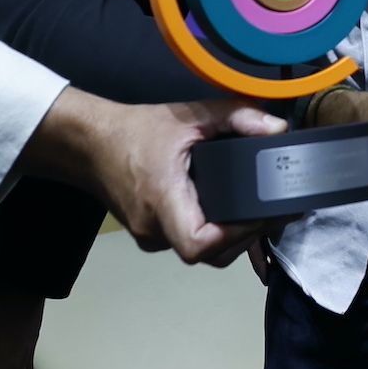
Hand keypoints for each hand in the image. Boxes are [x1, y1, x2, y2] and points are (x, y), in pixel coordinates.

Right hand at [28, 90, 282, 264]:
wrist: (89, 144)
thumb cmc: (135, 131)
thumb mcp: (188, 114)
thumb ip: (235, 116)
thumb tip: (278, 128)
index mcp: (162, 200)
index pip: (197, 244)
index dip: (233, 236)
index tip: (259, 215)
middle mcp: (154, 229)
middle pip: (208, 254)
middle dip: (246, 238)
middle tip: (277, 213)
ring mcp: (150, 237)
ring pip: (201, 252)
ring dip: (232, 239)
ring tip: (262, 214)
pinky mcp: (151, 235)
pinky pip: (187, 242)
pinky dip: (214, 234)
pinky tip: (233, 214)